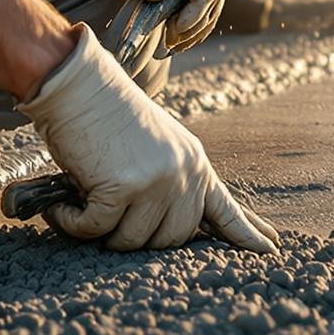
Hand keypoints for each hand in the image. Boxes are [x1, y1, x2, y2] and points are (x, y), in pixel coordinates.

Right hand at [23, 29, 278, 251]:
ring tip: (82, 199)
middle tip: (106, 211)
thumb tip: (175, 222)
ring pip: (130, 242)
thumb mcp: (156, 145)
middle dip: (134, 236)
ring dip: (99, 230)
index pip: (226, 208)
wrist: (80, 85)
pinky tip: (62, 204)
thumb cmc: (107, 115)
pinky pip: (95, 230)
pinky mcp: (124, 188)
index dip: (247, 234)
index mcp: (194, 162)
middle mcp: (184, 173)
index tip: (271, 250)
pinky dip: (72, 222)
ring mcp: (157, 181)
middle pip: (169, 241)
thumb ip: (172, 180)